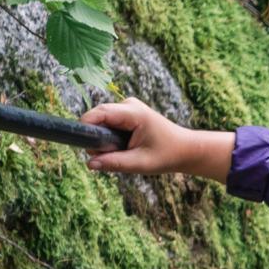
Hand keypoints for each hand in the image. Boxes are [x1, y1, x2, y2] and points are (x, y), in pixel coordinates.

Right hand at [81, 99, 232, 181]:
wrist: (185, 149)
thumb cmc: (167, 155)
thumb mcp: (141, 163)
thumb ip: (115, 163)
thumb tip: (90, 163)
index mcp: (134, 113)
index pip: (99, 113)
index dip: (85, 126)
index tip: (83, 145)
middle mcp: (128, 104)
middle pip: (98, 117)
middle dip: (97, 137)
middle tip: (110, 155)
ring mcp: (127, 107)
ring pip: (102, 121)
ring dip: (105, 138)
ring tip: (122, 152)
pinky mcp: (127, 113)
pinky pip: (108, 123)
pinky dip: (110, 136)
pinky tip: (123, 147)